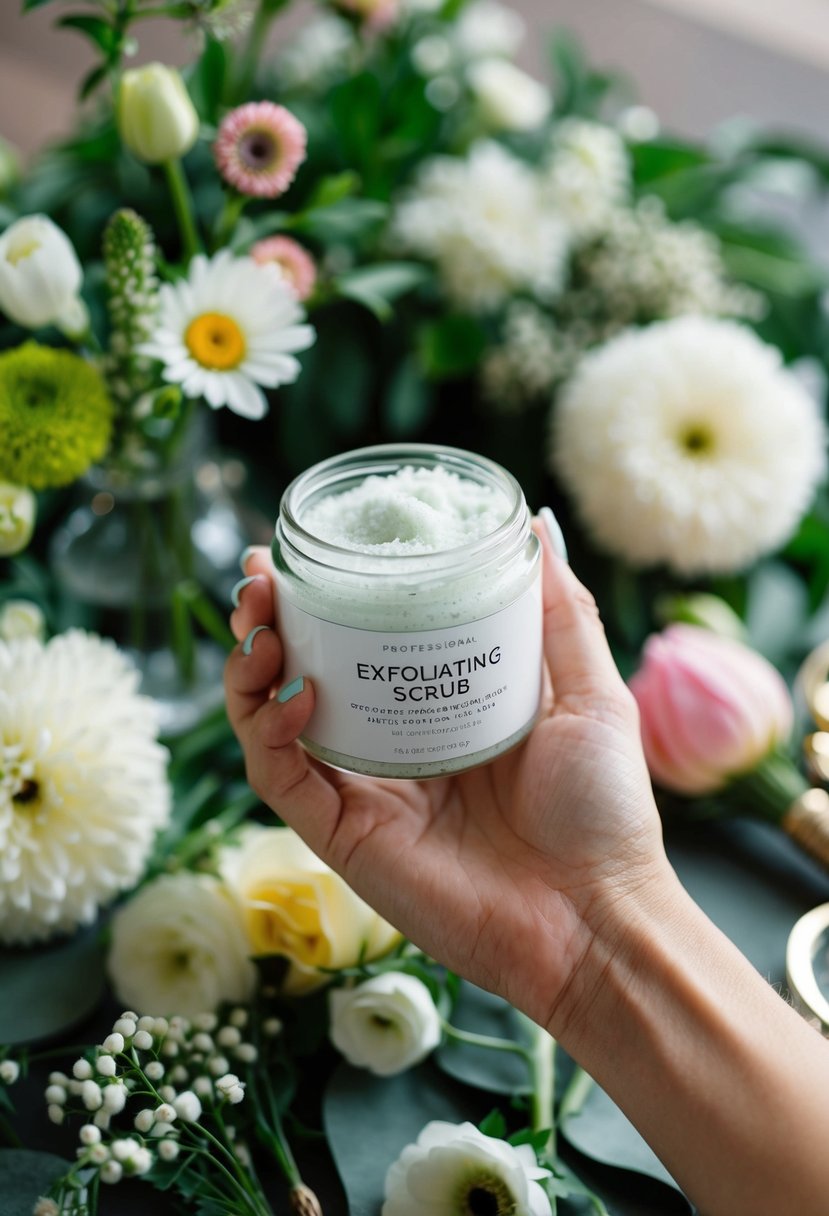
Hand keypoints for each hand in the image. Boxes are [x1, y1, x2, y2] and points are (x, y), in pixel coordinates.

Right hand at [224, 526, 669, 1031]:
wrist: (599, 918)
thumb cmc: (604, 811)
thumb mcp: (588, 693)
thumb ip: (561, 613)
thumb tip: (535, 525)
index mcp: (439, 709)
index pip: (360, 643)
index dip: (323, 597)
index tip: (304, 551)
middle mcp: (391, 746)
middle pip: (300, 675)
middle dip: (268, 622)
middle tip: (258, 582)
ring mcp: (362, 793)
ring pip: (272, 724)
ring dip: (250, 669)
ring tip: (259, 626)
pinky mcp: (343, 838)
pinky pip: (283, 780)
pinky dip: (271, 735)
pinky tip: (298, 696)